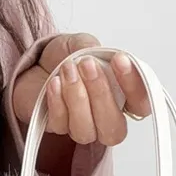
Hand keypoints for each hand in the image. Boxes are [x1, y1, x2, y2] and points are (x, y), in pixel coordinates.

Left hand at [11, 33, 151, 144]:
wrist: (34, 63)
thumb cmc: (64, 56)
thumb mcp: (81, 43)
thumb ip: (92, 48)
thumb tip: (95, 53)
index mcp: (123, 97)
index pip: (141, 104)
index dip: (134, 85)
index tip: (120, 60)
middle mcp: (105, 117)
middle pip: (114, 129)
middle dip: (101, 95)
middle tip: (87, 64)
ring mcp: (81, 126)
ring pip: (86, 131)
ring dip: (77, 98)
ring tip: (67, 69)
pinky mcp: (56, 127)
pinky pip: (60, 125)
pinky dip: (57, 102)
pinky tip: (54, 83)